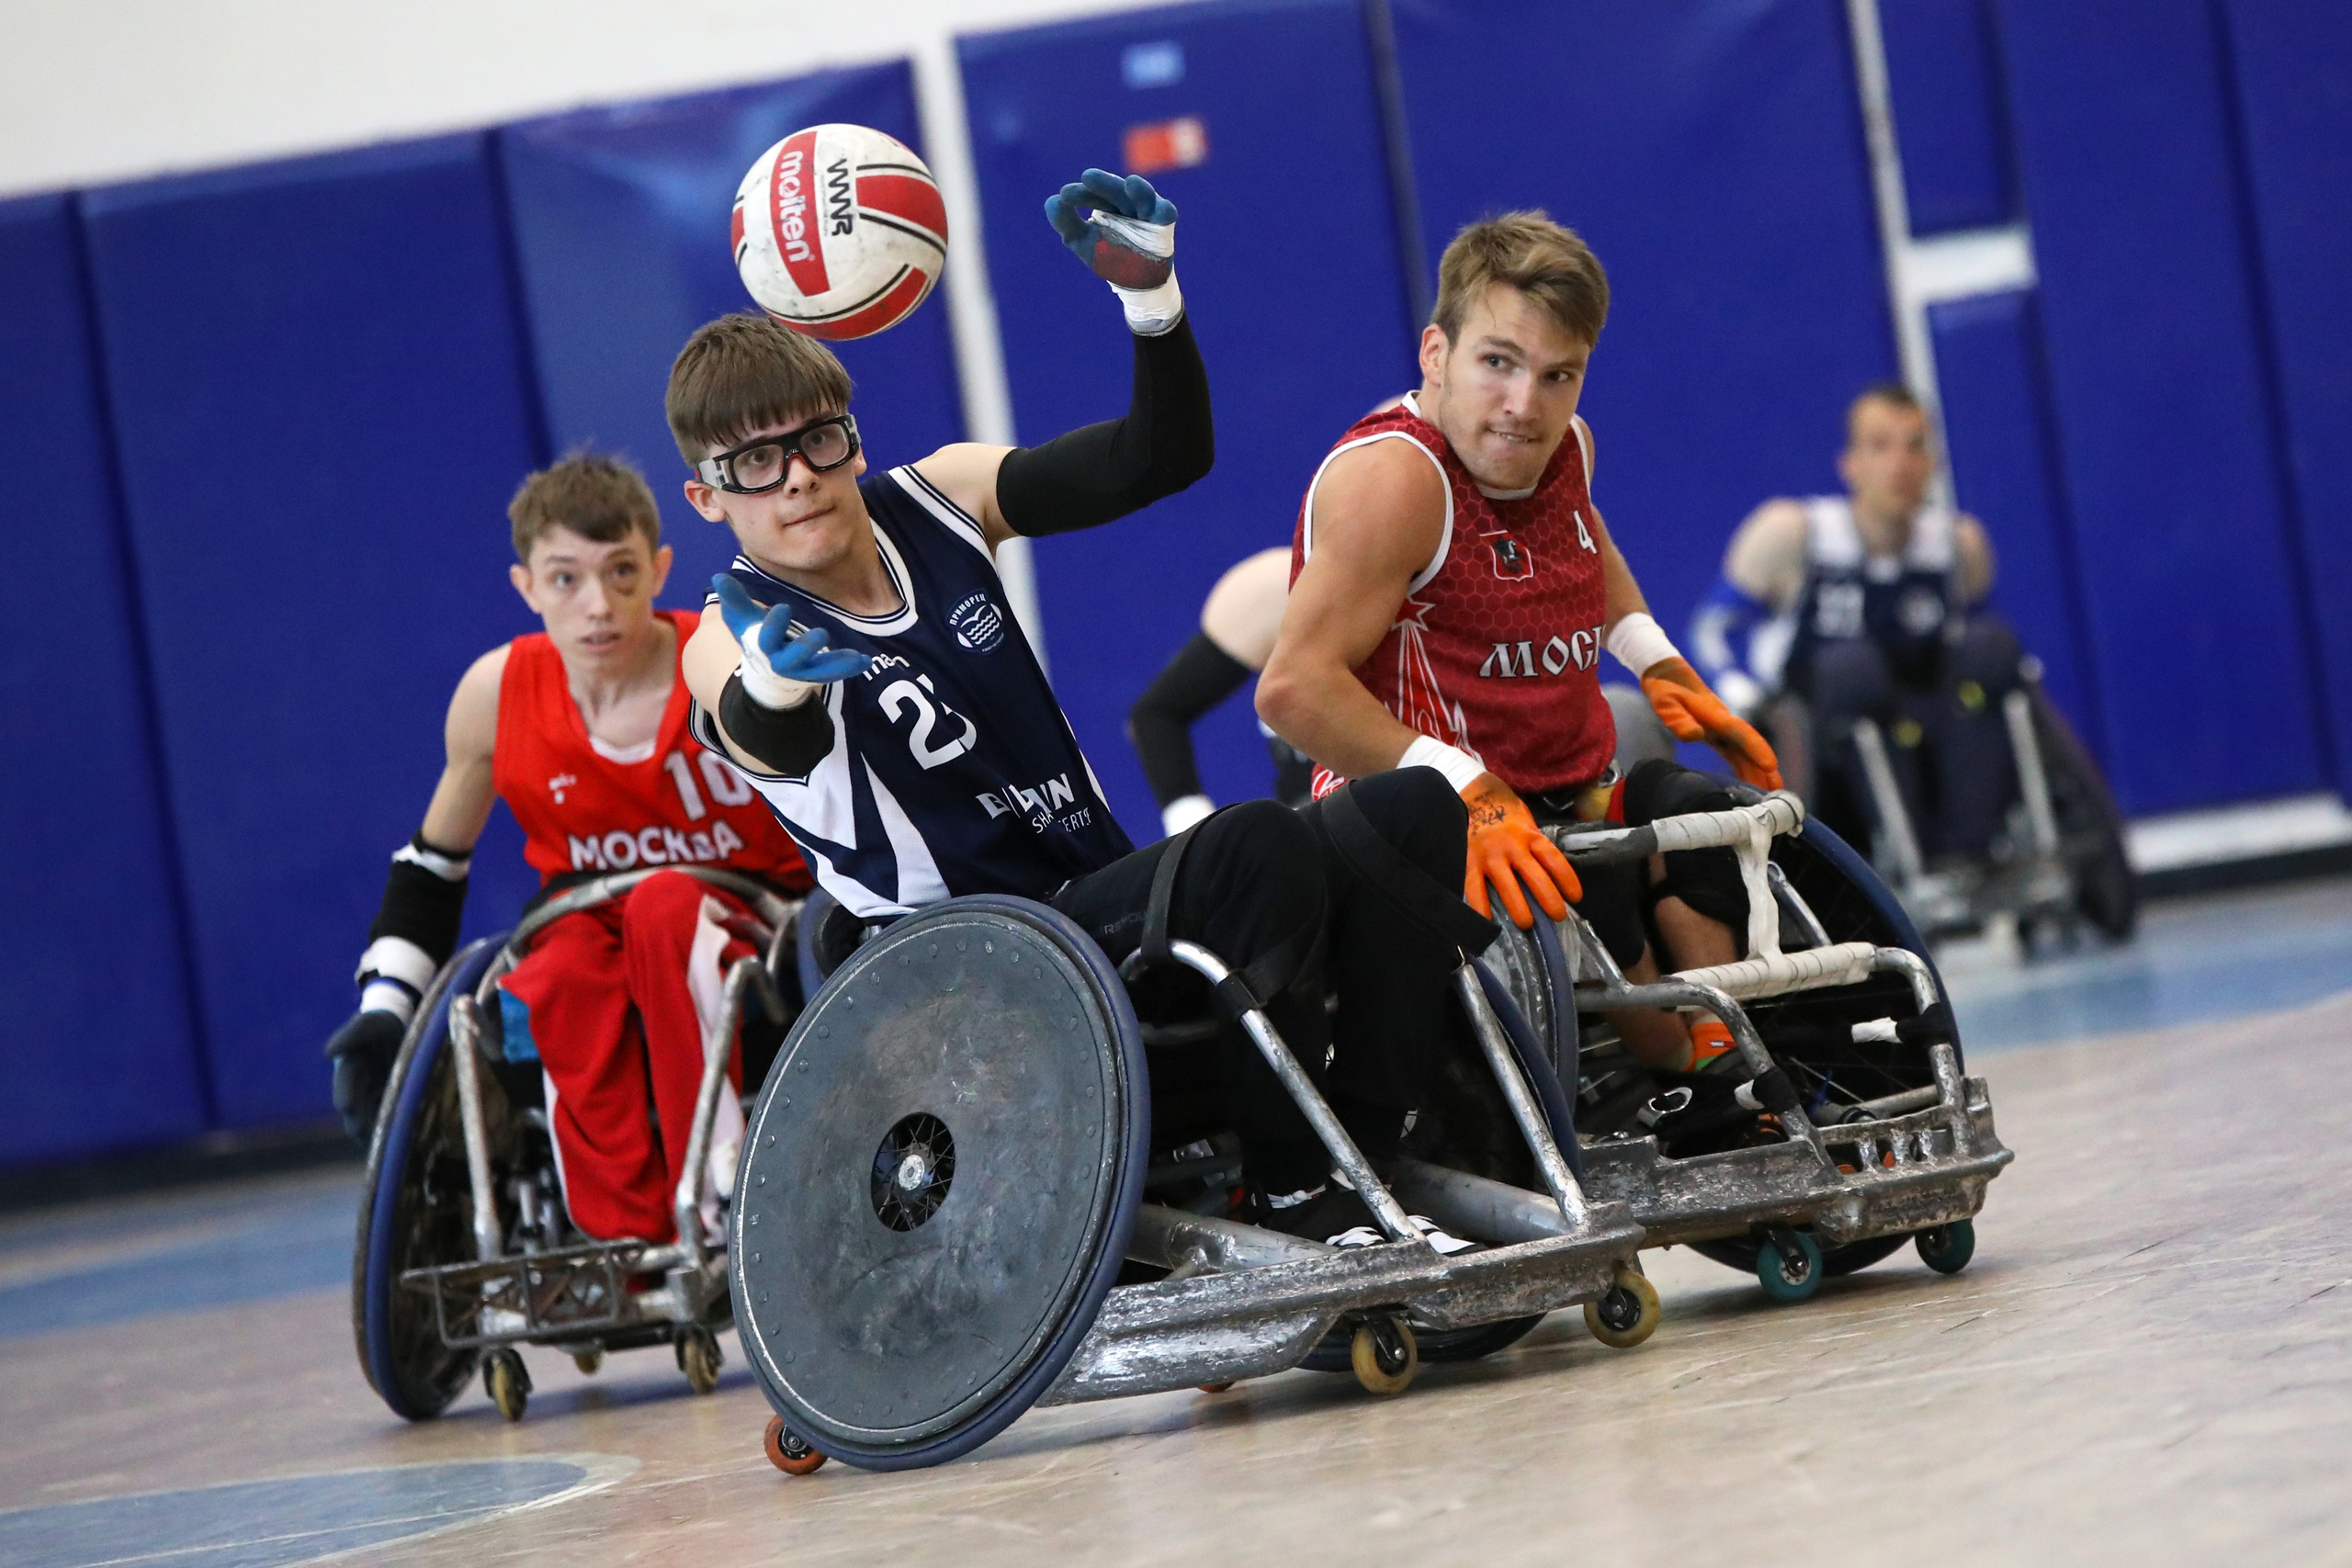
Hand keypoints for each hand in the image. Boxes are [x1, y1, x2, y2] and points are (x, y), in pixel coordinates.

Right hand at [324, 1008, 405, 1143]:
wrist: (398, 1028)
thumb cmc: (380, 1023)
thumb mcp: (368, 1023)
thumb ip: (351, 1034)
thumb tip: (328, 1052)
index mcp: (349, 1068)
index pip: (345, 1083)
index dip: (345, 1094)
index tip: (346, 1106)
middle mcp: (357, 1087)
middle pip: (356, 1108)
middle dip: (357, 1120)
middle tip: (361, 1133)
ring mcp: (374, 1096)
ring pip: (370, 1118)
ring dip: (373, 1131)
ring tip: (381, 1144)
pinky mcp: (392, 1101)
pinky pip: (388, 1118)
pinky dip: (390, 1130)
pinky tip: (400, 1141)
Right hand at [711, 575, 872, 704]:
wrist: (765, 674)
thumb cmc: (754, 638)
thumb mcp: (742, 619)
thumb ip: (733, 599)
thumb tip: (718, 576)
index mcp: (764, 646)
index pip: (767, 637)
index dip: (774, 625)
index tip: (783, 608)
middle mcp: (783, 662)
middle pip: (794, 658)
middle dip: (805, 648)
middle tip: (821, 633)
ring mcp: (802, 670)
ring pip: (820, 670)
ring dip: (837, 663)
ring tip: (856, 657)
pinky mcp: (817, 674)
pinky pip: (835, 672)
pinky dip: (850, 667)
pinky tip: (866, 659)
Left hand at [1044, 169, 1176, 287]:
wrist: (1134, 283)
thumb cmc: (1109, 256)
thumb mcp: (1083, 241)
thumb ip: (1066, 223)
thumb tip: (1052, 202)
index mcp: (1109, 203)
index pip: (1094, 194)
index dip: (1080, 194)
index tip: (1064, 195)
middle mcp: (1128, 204)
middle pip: (1116, 190)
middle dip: (1104, 183)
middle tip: (1087, 176)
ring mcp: (1147, 214)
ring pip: (1145, 198)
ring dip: (1140, 190)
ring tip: (1132, 183)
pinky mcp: (1163, 227)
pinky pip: (1166, 216)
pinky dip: (1164, 211)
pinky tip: (1162, 209)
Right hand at [1462, 773, 1582, 927]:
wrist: (1472, 797)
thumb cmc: (1505, 814)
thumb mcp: (1526, 823)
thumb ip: (1535, 845)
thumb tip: (1552, 877)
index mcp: (1529, 835)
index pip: (1553, 859)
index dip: (1567, 879)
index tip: (1576, 897)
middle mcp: (1511, 845)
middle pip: (1535, 877)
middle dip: (1548, 900)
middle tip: (1557, 916)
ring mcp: (1489, 855)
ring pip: (1507, 886)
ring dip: (1519, 908)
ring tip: (1527, 924)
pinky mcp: (1469, 861)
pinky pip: (1474, 888)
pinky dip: (1481, 907)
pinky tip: (1487, 923)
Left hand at [1641, 657, 1783, 790]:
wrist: (1666, 674)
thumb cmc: (1664, 688)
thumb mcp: (1664, 702)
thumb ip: (1678, 718)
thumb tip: (1696, 735)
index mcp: (1714, 716)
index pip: (1740, 733)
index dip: (1757, 749)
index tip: (1771, 765)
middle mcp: (1724, 723)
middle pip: (1749, 748)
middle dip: (1764, 769)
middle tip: (1778, 792)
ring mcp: (1722, 728)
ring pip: (1745, 752)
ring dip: (1758, 772)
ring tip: (1772, 794)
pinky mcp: (1717, 733)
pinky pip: (1736, 753)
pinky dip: (1745, 767)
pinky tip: (1750, 783)